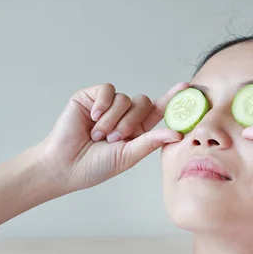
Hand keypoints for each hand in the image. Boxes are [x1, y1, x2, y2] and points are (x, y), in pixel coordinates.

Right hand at [37, 82, 188, 192]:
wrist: (65, 165)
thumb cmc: (95, 166)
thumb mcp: (129, 155)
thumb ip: (151, 141)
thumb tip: (177, 133)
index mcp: (136, 130)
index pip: (158, 111)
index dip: (172, 98)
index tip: (187, 87)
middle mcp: (124, 115)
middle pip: (143, 103)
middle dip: (130, 122)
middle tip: (114, 138)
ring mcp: (107, 105)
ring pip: (124, 99)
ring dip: (112, 120)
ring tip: (97, 135)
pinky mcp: (91, 96)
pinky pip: (108, 90)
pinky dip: (102, 105)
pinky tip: (92, 117)